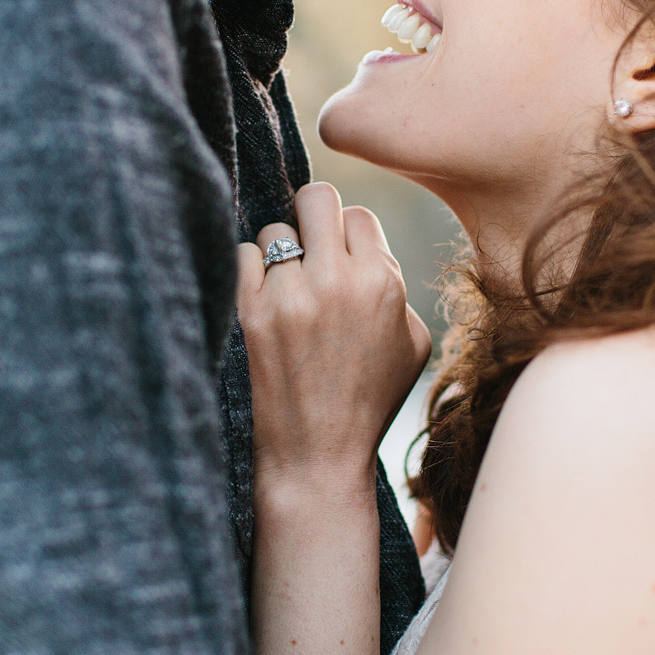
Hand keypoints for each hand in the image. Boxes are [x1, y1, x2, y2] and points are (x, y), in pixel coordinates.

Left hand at [237, 183, 430, 497]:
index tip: (340, 263)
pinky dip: (250, 275)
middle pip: (315, 197)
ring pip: (275, 229)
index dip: (347, 237)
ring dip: (279, 254)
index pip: (358, 214)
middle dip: (312, 219)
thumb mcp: (412, 344)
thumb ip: (396, 286)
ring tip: (286, 294)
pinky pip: (242, 255)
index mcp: (383, 283)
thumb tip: (368, 249)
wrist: (316, 457)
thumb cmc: (369, 402)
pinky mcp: (250, 312)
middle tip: (308, 251)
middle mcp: (337, 281)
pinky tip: (262, 304)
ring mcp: (290, 295)